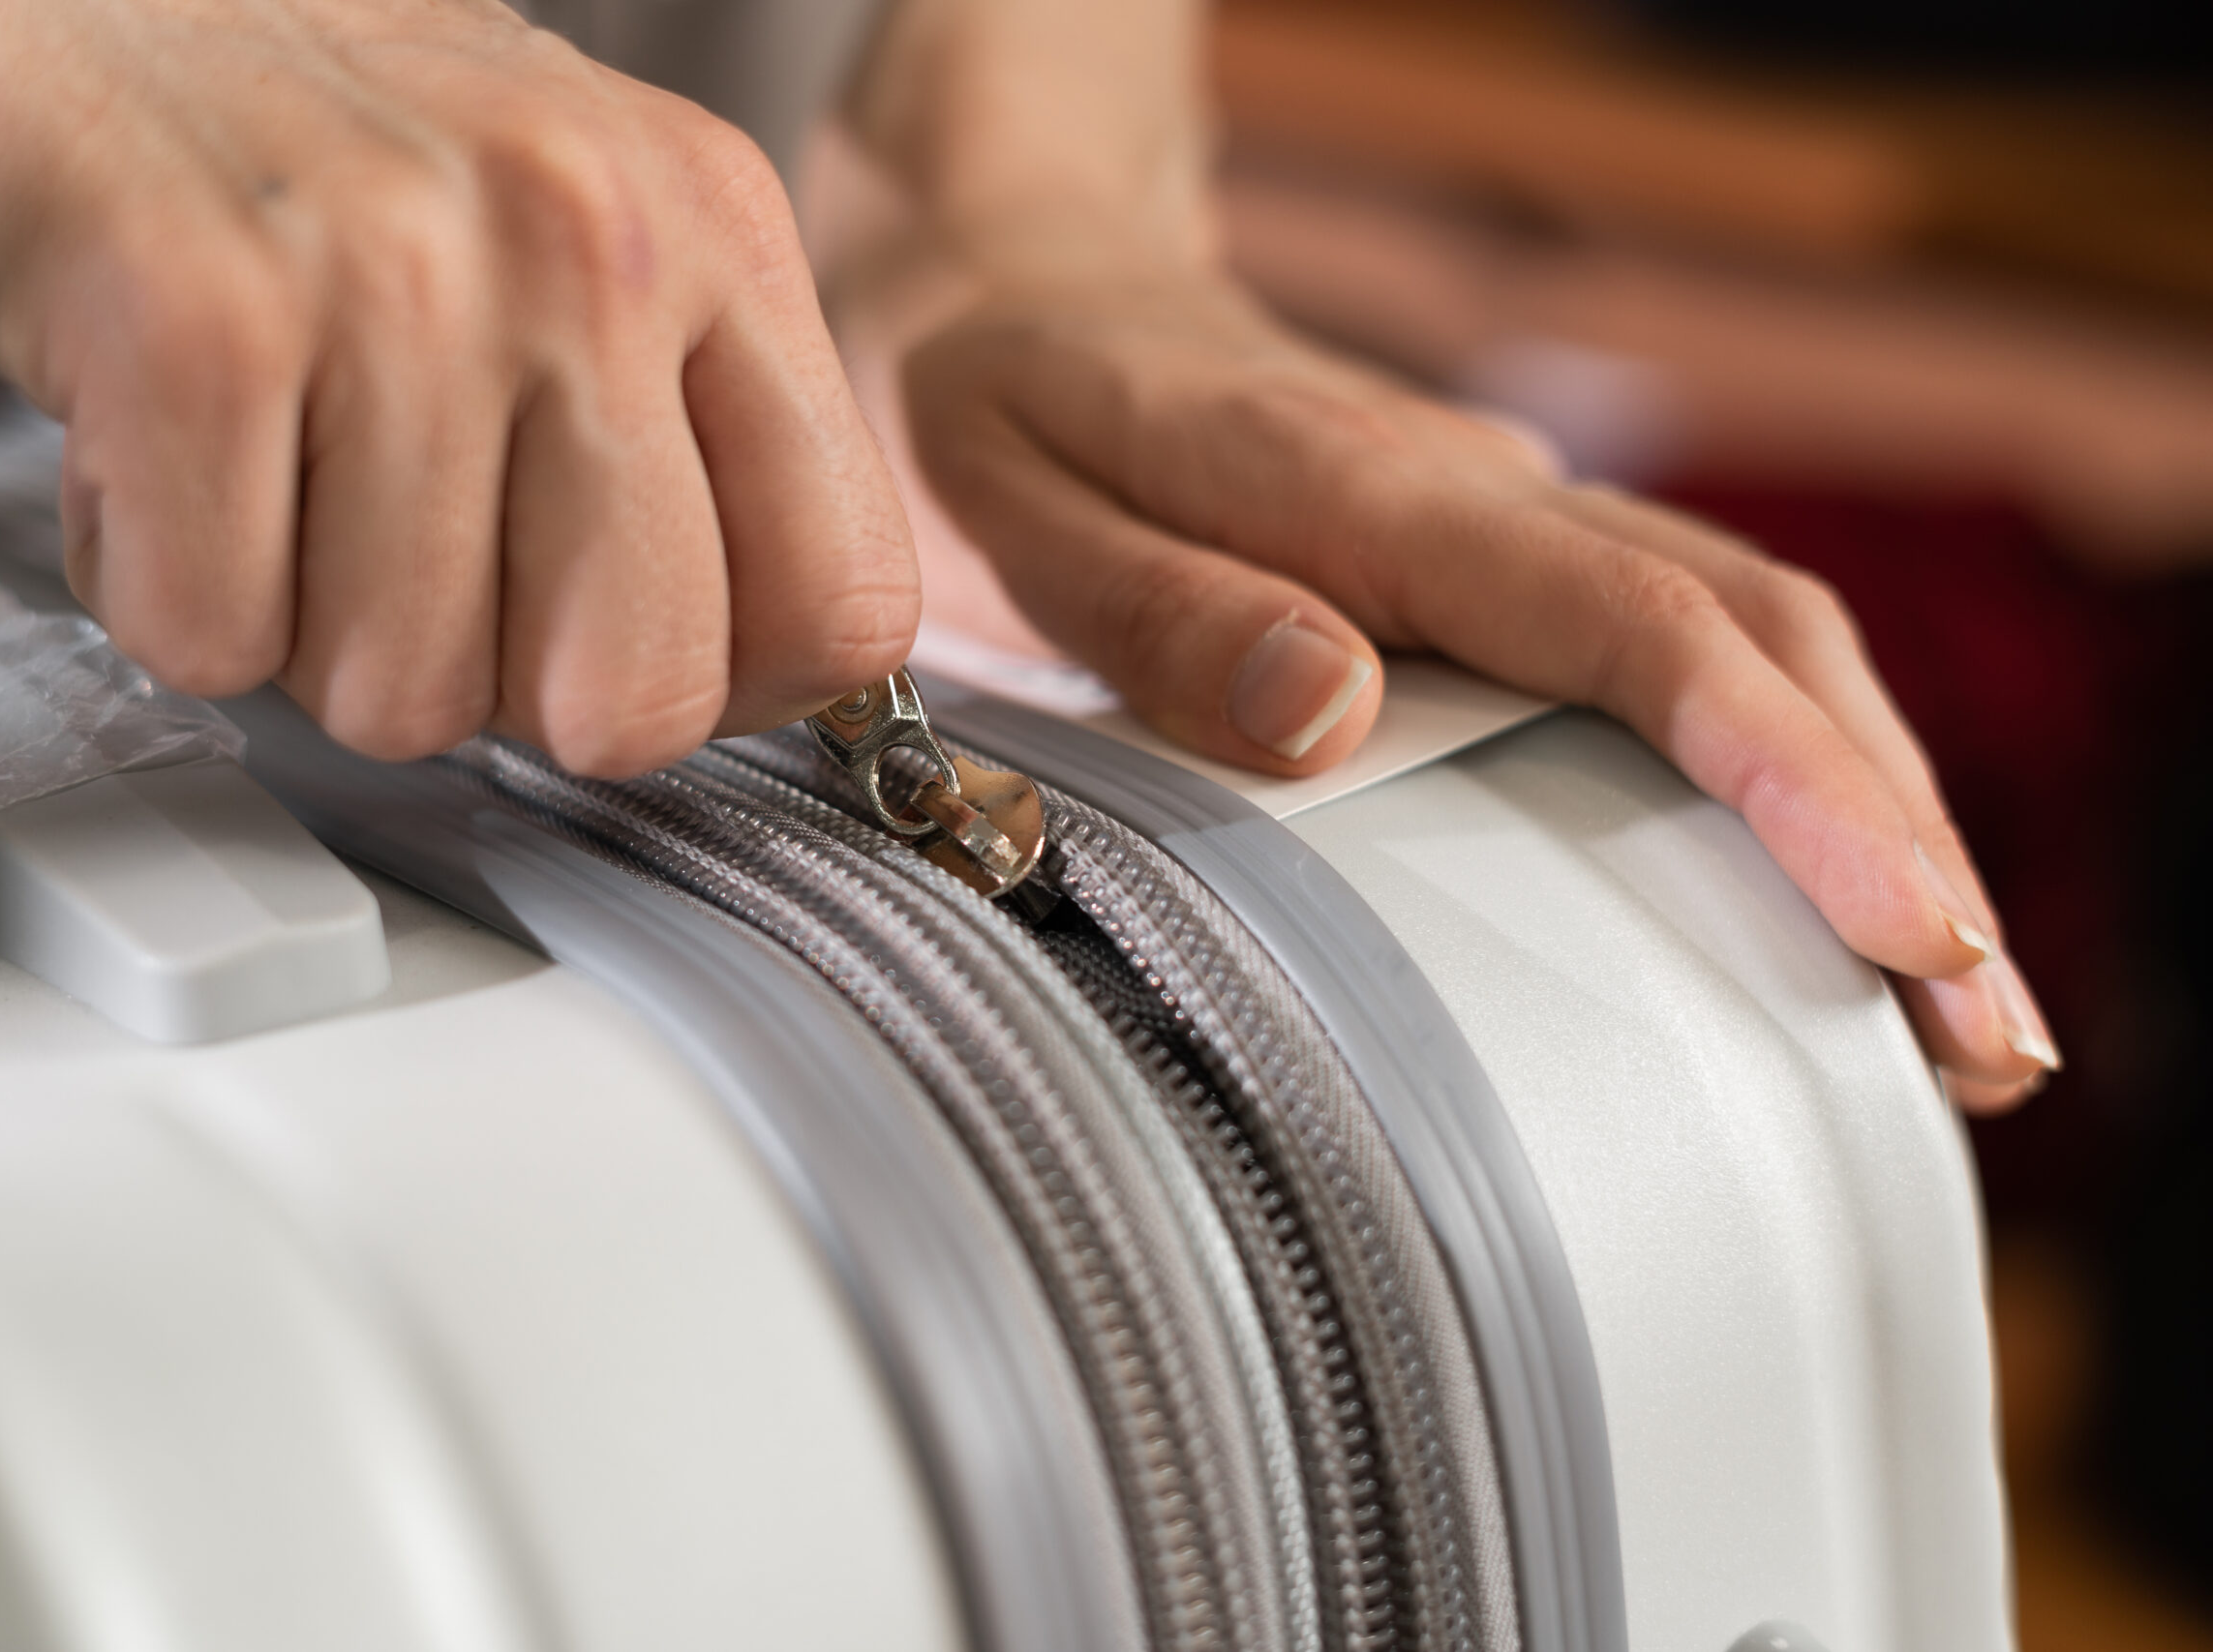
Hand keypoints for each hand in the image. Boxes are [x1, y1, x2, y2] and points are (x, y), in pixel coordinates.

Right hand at [0, 0, 916, 771]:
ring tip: (263, 453)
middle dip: (495, 688)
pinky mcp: (194, 314)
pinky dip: (158, 581)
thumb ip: (688, 437)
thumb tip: (735, 677)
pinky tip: (157, 446)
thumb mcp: (576, 229)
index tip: (611, 650)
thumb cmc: (308, 131)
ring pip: (401, 689)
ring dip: (301, 619)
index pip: (841, 603)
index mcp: (713, 233)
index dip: (720, 689)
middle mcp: (587, 243)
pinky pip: (213, 633)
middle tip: (402, 558)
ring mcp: (400, 272)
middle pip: (632, 699)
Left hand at [901, 256, 2057, 1103]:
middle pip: (1753, 636)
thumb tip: (1331, 716)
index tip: (1900, 920)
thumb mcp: (1025, 514)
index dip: (1782, 775)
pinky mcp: (1506, 558)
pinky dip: (1787, 761)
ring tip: (1955, 1002)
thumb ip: (1165, 612)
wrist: (1028, 286)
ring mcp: (1506, 519)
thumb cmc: (1009, 417)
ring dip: (1872, 806)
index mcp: (1367, 493)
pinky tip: (1825, 872)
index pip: (1627, 627)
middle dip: (1889, 829)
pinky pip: (1684, 644)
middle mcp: (1476, 494)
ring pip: (1751, 636)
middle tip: (1982, 1032)